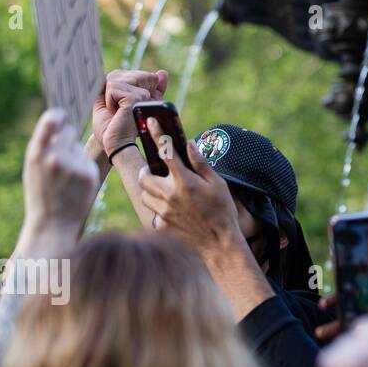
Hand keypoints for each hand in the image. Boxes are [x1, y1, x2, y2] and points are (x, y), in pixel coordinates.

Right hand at [22, 109, 99, 237]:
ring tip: (66, 175)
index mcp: (37, 153)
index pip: (51, 120)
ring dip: (75, 155)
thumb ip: (44, 145)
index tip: (62, 115)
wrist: (52, 223)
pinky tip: (75, 183)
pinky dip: (83, 168)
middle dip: (67, 139)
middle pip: (70, 131)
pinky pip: (87, 160)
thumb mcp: (33, 168)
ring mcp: (73, 165)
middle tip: (61, 156)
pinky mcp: (89, 174)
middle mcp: (55, 156)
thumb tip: (61, 123)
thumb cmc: (41, 193)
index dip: (58, 116)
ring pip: (79, 147)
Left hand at [91, 68, 167, 154]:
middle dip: (111, 90)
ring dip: (109, 96)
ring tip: (116, 110)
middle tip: (116, 109)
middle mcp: (147, 91)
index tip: (118, 106)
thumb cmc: (112, 126)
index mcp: (144, 91)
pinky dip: (108, 100)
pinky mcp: (138, 97)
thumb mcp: (112, 99)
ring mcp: (143, 94)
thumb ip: (120, 83)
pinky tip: (116, 112)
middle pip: (121, 74)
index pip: (127, 74)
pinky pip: (113, 87)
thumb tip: (128, 71)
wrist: (114, 144)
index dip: (116, 87)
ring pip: (116, 79)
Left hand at [136, 123, 243, 256]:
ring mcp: (162, 211)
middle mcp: (169, 195)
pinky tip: (174, 211)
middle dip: (148, 169)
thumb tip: (189, 144)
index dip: (157, 134)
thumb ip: (200, 163)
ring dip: (151, 188)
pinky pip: (153, 211)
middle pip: (145, 175)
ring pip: (145, 194)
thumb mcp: (218, 183)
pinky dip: (159, 207)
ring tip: (165, 190)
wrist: (218, 244)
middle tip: (157, 170)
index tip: (151, 122)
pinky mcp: (160, 225)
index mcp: (184, 181)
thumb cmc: (222, 211)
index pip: (166, 151)